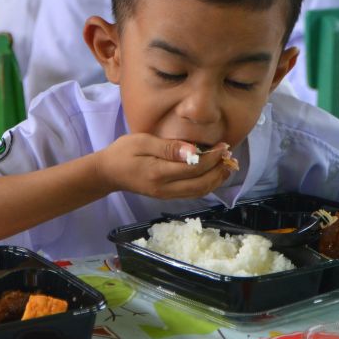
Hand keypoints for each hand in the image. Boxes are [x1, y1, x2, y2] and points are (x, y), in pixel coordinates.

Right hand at [97, 134, 235, 199]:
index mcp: (158, 173)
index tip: (223, 145)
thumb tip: (193, 151)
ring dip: (216, 179)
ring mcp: (167, 195)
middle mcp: (165, 188)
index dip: (212, 158)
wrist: (108, 173)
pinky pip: (193, 193)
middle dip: (218, 170)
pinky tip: (214, 173)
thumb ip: (168, 148)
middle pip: (200, 184)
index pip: (193, 168)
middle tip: (230, 155)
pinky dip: (207, 184)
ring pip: (199, 191)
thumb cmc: (123, 152)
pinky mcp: (167, 196)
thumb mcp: (142, 142)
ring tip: (227, 164)